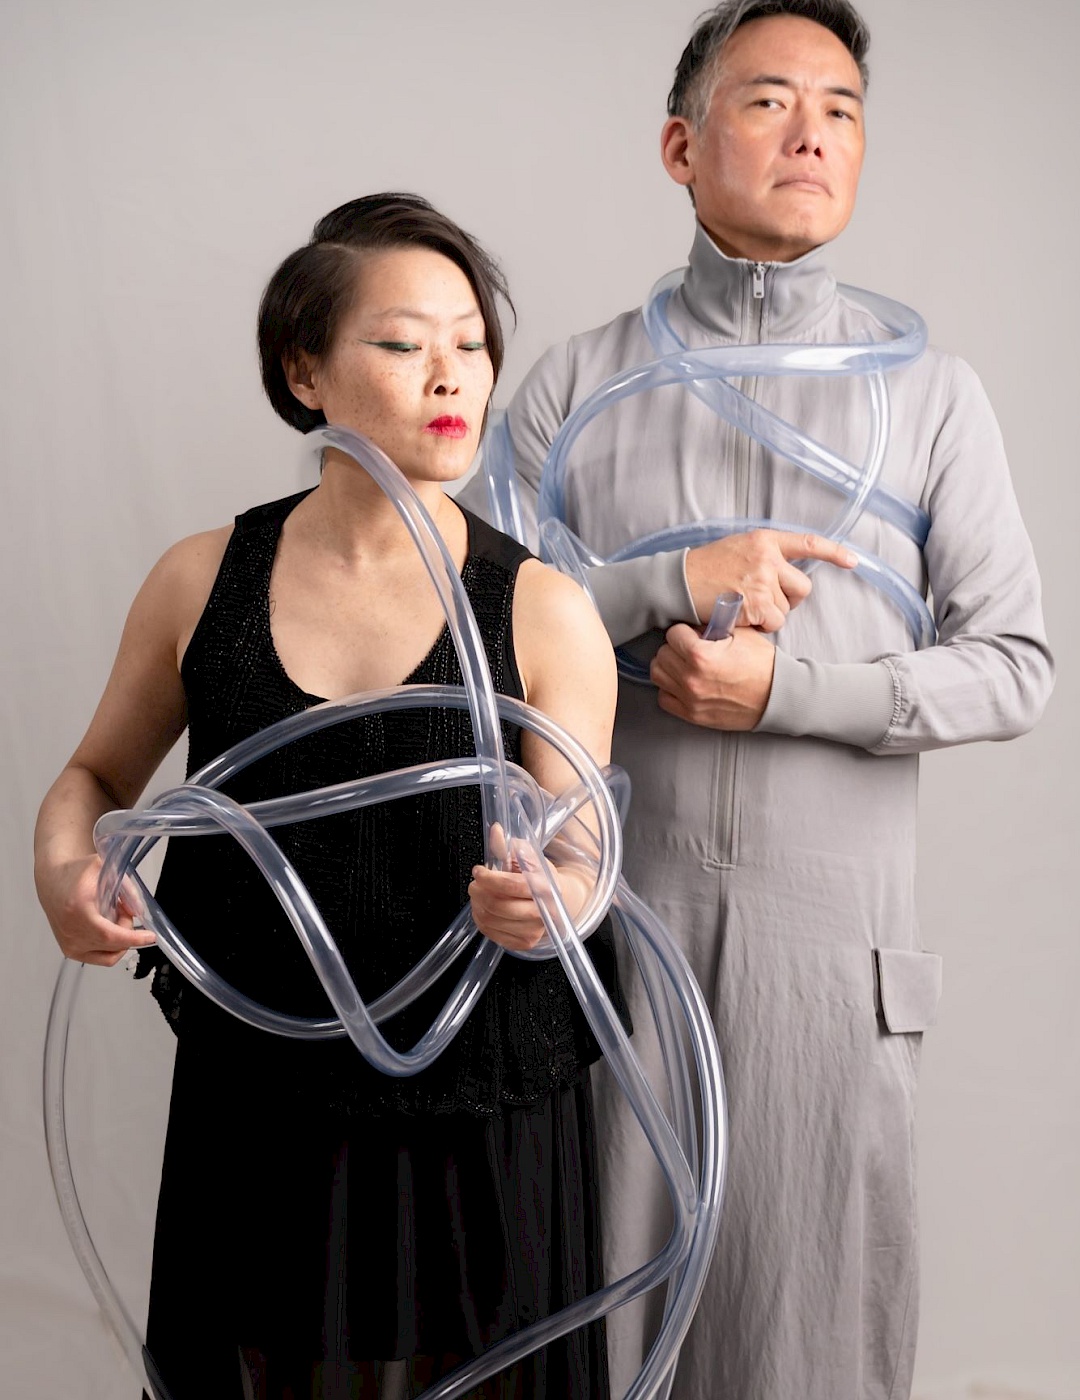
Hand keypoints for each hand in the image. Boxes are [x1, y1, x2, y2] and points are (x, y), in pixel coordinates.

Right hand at [35, 854, 154, 966]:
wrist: (52, 879)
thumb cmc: (77, 872)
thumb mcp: (104, 868)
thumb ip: (126, 888)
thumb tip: (139, 911)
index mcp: (77, 911)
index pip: (109, 935)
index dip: (132, 938)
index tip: (151, 937)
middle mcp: (70, 933)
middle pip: (112, 945)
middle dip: (128, 930)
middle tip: (125, 911)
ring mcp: (68, 945)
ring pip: (109, 956)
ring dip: (121, 940)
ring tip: (117, 919)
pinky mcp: (68, 951)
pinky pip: (100, 958)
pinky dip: (112, 947)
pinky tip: (109, 928)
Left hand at [468, 828, 592, 952]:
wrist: (554, 902)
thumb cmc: (539, 877)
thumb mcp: (527, 857)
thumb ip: (508, 846)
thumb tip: (496, 830)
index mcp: (545, 887)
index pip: (511, 885)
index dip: (489, 878)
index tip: (479, 871)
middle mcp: (542, 912)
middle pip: (497, 906)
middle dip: (478, 892)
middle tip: (475, 884)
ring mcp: (533, 931)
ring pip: (490, 920)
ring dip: (477, 905)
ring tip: (479, 895)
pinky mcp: (524, 943)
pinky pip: (491, 933)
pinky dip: (480, 919)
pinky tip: (484, 908)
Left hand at [651, 623, 776, 730]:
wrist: (777, 696)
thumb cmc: (762, 664)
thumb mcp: (740, 633)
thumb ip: (712, 625)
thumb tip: (694, 621)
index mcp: (701, 655)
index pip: (673, 633)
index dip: (684, 631)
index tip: (693, 634)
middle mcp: (691, 679)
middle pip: (662, 653)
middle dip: (675, 647)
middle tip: (689, 648)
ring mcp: (690, 699)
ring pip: (658, 675)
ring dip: (668, 666)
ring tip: (684, 663)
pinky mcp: (692, 715)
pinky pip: (664, 698)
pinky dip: (670, 689)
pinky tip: (684, 682)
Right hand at [685, 530, 856, 631]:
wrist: (680, 582)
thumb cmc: (706, 568)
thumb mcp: (738, 549)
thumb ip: (765, 556)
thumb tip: (786, 573)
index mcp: (765, 540)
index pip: (808, 543)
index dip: (834, 553)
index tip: (853, 560)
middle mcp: (768, 558)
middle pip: (802, 588)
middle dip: (790, 599)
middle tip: (768, 601)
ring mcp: (762, 581)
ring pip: (786, 609)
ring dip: (769, 614)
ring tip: (744, 605)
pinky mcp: (756, 604)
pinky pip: (773, 623)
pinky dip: (761, 625)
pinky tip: (742, 616)